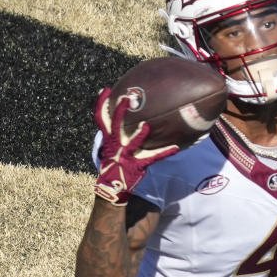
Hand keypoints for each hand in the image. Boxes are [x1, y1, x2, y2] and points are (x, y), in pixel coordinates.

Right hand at [93, 88, 179, 205]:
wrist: (111, 186)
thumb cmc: (113, 163)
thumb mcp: (110, 147)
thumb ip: (114, 133)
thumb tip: (120, 116)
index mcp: (108, 139)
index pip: (100, 119)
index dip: (101, 104)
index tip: (106, 90)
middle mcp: (116, 145)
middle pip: (115, 125)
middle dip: (120, 111)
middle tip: (127, 98)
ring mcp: (126, 155)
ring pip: (132, 143)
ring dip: (139, 135)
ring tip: (146, 126)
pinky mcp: (138, 165)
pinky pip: (153, 157)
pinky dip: (164, 152)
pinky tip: (176, 148)